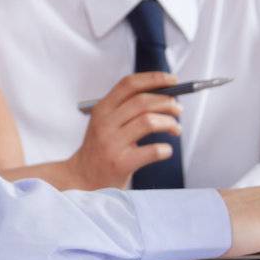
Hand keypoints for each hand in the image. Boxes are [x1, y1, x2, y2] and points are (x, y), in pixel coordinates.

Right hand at [65, 72, 183, 189]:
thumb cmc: (101, 150)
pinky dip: (165, 149)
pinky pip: (152, 150)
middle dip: (168, 102)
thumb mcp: (105, 123)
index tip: (173, 80)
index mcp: (101, 109)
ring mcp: (111, 143)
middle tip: (178, 109)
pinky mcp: (120, 163)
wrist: (81, 179)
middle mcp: (104, 124)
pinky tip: (165, 150)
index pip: (129, 84)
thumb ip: (126, 108)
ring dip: (170, 123)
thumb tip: (164, 95)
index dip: (154, 79)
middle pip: (143, 101)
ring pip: (149, 122)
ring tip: (176, 129)